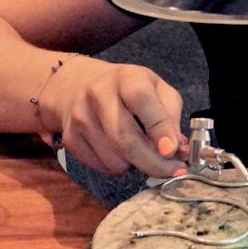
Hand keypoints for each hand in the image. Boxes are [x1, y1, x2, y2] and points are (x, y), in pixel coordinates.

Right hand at [41, 58, 185, 177]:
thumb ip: (170, 116)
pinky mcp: (70, 137)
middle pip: (125, 138)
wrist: (80, 85)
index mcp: (127, 78)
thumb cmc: (128, 89)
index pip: (140, 99)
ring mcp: (80, 116)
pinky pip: (100, 166)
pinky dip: (118, 167)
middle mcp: (98, 94)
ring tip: (141, 152)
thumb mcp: (158, 90)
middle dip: (152, 162)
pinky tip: (121, 152)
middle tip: (170, 171)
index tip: (172, 151)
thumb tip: (177, 149)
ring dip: (135, 165)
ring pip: (113, 158)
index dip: (158, 127)